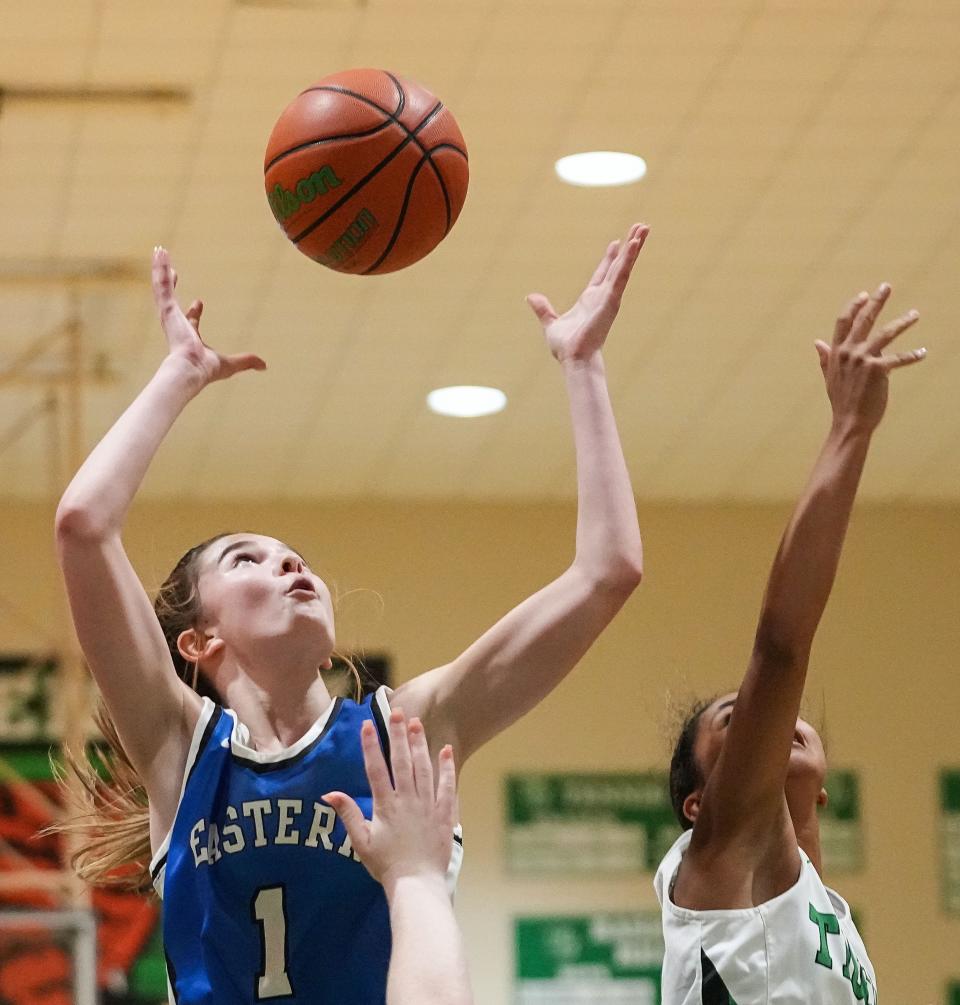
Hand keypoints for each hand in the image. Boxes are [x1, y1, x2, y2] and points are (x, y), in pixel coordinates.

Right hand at [152, 246, 265, 384]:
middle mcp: (177, 324)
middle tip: (171, 272)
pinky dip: (159, 269)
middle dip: (170, 286)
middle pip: (172, 300)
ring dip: (161, 269)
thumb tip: (265, 366)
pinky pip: (162, 284)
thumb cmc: (206, 370)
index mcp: (189, 336)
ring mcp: (170, 315)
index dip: (195, 312)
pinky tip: (160, 254)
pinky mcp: (167, 309)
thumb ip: (246, 362)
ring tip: (160, 252)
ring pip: (162, 287)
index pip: (191, 320)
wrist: (190, 370)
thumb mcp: (230, 364)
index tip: (199, 302)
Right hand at [324, 711, 456, 894]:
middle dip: (398, 735)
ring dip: (420, 744)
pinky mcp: (444, 813)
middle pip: (402, 761)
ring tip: (417, 723)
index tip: (368, 725)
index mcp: (385, 806)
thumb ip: (347, 815)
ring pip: (423, 768)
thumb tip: (328, 794)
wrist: (416, 883)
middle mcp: (407, 800)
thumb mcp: (361, 842)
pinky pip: (447, 786)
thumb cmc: (386, 865)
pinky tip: (446, 750)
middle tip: (398, 712)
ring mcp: (427, 805)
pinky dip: (447, 768)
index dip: (371, 746)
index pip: (376, 769)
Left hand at [526, 223, 648, 361]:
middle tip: (640, 227)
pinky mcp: (611, 300)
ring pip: (624, 267)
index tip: (617, 242)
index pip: (603, 273)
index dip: (610, 258)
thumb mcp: (551, 323)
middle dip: (630, 246)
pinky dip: (627, 260)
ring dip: (634, 247)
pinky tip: (633, 244)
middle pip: (619, 265)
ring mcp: (609, 297)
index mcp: (590, 299)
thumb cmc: (566, 346)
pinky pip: (620, 276)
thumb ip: (543, 309)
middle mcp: (603, 296)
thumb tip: (531, 297)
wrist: (573, 358)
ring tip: (643, 228)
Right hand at [815, 283, 925, 432]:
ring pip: (885, 334)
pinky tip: (922, 353)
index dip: (853, 306)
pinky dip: (912, 355)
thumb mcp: (830, 376)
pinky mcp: (878, 370)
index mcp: (837, 352)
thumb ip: (825, 358)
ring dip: (902, 322)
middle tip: (886, 286)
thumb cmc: (841, 401)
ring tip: (915, 314)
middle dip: (876, 302)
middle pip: (864, 320)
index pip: (843, 322)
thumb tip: (817, 342)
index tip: (864, 294)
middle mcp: (849, 352)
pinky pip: (899, 358)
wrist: (849, 421)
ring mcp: (863, 359)